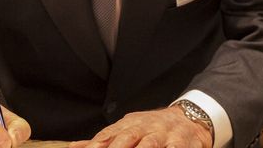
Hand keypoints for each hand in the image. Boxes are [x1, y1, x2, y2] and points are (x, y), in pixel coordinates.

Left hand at [69, 106, 212, 147]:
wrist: (188, 119)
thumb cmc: (151, 127)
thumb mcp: (128, 128)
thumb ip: (104, 139)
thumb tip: (75, 147)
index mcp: (129, 124)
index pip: (109, 134)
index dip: (97, 143)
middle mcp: (144, 127)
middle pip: (127, 137)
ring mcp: (162, 134)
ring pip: (150, 144)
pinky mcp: (180, 142)